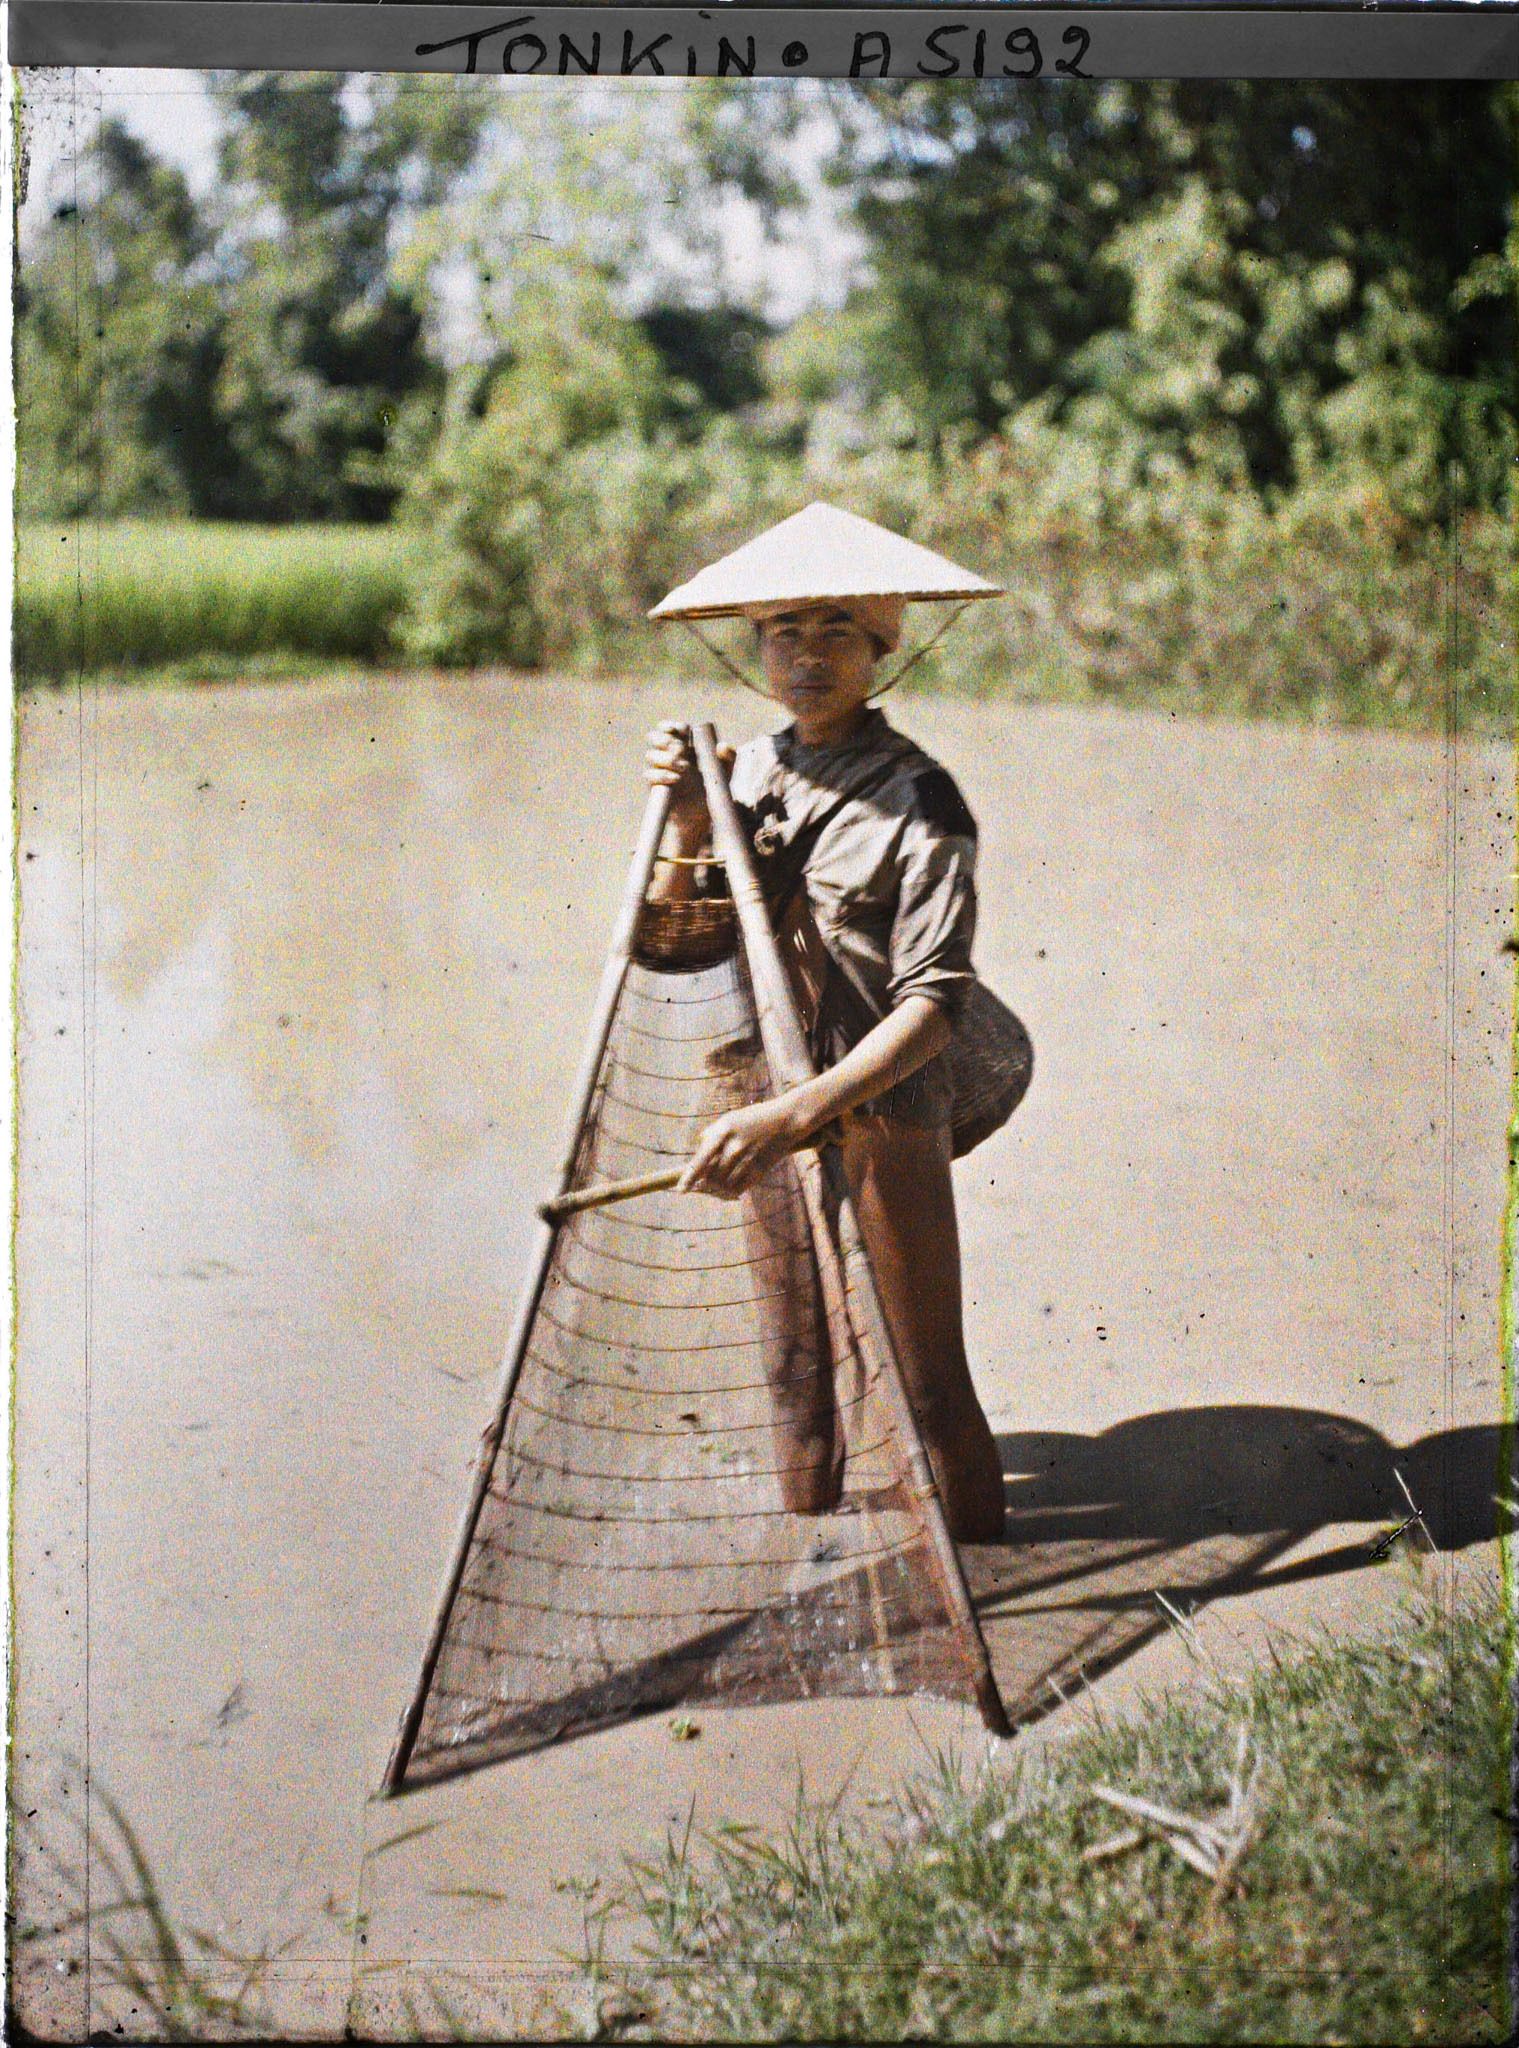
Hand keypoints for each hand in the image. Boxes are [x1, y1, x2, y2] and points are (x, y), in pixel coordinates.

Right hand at [644, 722, 733, 845]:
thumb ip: (728, 758)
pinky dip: (662, 775)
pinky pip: (649, 776)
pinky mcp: (655, 787)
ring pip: (651, 755)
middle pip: (654, 738)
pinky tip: (676, 778)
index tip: (683, 730)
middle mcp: (667, 755)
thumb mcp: (724, 773)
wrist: (701, 814)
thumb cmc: (711, 789)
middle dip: (664, 738)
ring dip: (666, 758)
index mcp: (682, 746)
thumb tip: (723, 745)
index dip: (673, 726)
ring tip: (684, 767)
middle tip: (681, 747)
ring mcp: (659, 770)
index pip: (670, 729)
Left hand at [677, 1096, 809, 1199]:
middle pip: (711, 1176)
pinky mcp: (760, 1169)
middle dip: (704, 1184)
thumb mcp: (730, 1118)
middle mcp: (734, 1146)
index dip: (689, 1177)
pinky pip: (740, 1188)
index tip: (680, 1190)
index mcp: (723, 1131)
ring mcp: (748, 1159)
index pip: (701, 1159)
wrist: (786, 1119)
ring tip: (714, 1188)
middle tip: (699, 1187)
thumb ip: (712, 1133)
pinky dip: (731, 1193)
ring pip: (725, 1185)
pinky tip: (729, 1190)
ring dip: (717, 1190)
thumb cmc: (754, 1118)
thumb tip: (697, 1146)